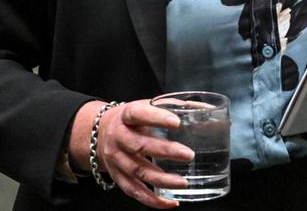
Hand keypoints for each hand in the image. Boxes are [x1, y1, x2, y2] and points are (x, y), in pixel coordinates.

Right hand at [72, 99, 194, 207]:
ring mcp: (116, 159)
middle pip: (139, 146)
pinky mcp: (117, 176)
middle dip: (165, 151)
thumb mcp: (145, 105)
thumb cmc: (131, 119)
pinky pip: (134, 191)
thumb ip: (173, 106)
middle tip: (188, 155)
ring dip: (163, 180)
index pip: (138, 114)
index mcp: (126, 116)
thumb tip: (207, 108)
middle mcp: (118, 137)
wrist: (99, 132)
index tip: (177, 122)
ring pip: (138, 172)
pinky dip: (152, 200)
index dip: (156, 118)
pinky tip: (170, 202)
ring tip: (184, 182)